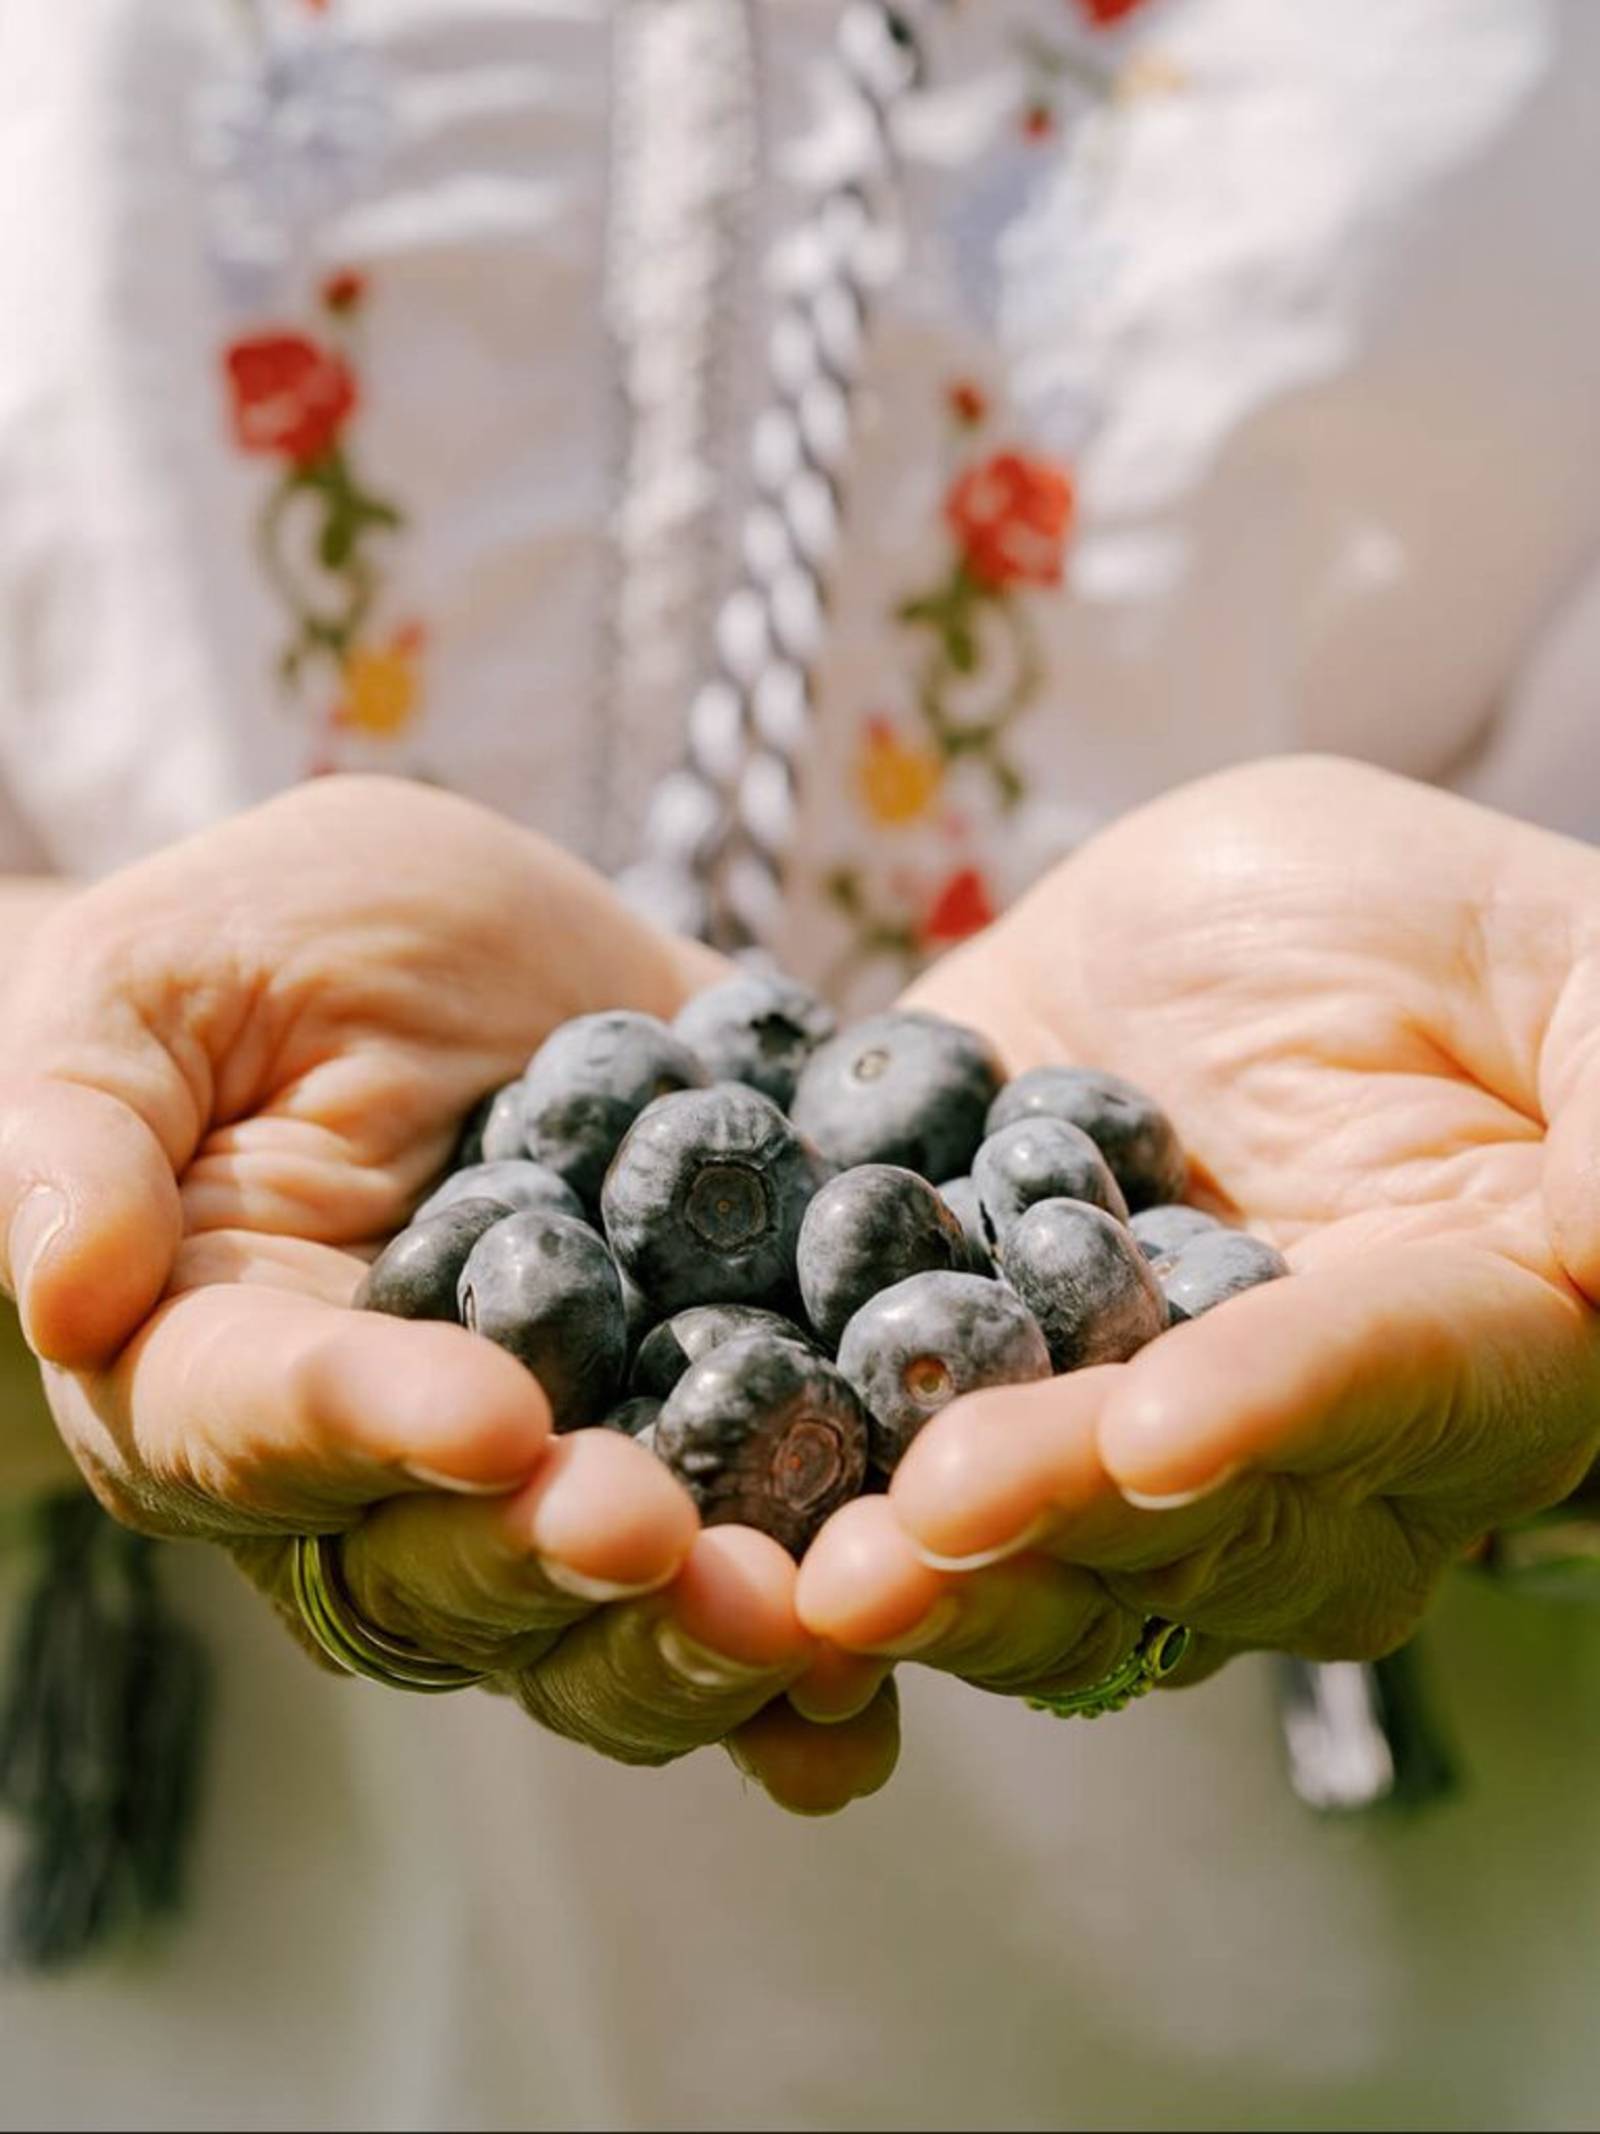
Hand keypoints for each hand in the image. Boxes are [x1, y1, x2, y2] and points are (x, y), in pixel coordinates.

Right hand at [0, 776, 893, 1800]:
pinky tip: (894, 1657)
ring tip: (803, 1623)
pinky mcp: (699, 1428)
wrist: (424, 967)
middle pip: (446, 1573)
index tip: (488, 1417)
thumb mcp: (149, 987)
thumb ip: (82, 1130)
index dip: (375, 1427)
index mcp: (228, 1368)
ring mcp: (554, 1469)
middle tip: (655, 1539)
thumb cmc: (243, 962)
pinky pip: (752, 1553)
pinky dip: (820, 1628)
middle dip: (551, 1563)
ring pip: (602, 1617)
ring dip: (699, 1638)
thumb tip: (62, 1289)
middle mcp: (385, 1471)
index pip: (274, 1423)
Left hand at [799, 756, 1599, 1698]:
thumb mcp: (1544, 956)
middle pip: (1183, 1523)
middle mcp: (1284, 1453)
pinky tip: (690, 1532)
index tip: (1153, 1429)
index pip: (1381, 1391)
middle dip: (1046, 1528)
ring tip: (788, 1574)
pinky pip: (874, 1485)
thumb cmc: (1410, 928)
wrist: (1198, 943)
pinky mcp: (948, 1409)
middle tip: (913, 1528)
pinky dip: (790, 1518)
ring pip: (1025, 1556)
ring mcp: (1099, 1448)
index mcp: (1461, 1350)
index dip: (1274, 1412)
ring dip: (910, 1571)